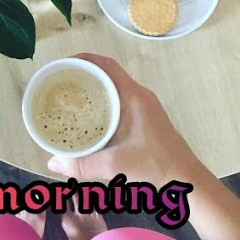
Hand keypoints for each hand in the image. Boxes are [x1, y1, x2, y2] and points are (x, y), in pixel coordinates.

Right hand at [47, 54, 202, 186]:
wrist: (187, 181)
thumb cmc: (155, 166)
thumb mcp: (116, 165)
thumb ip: (82, 164)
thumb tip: (51, 163)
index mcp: (133, 96)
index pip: (107, 65)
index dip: (85, 59)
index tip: (64, 63)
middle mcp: (139, 95)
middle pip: (108, 72)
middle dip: (84, 71)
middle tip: (60, 80)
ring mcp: (144, 105)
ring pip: (114, 84)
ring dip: (94, 84)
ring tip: (70, 94)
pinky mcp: (145, 116)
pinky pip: (119, 97)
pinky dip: (102, 97)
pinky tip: (89, 113)